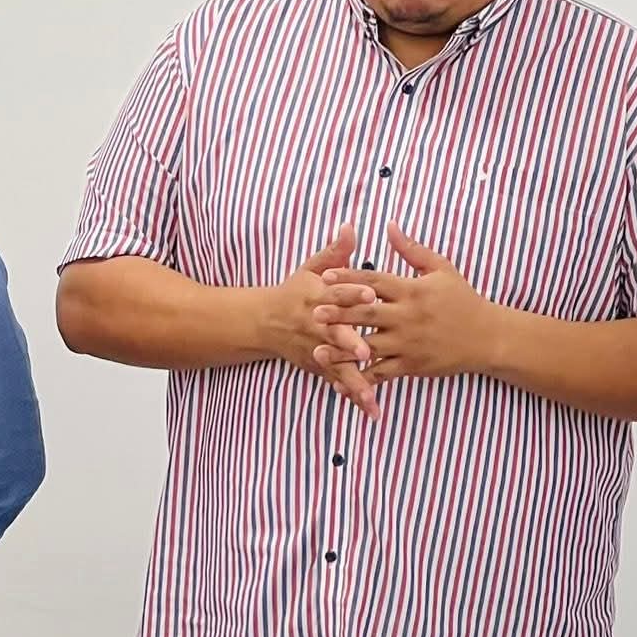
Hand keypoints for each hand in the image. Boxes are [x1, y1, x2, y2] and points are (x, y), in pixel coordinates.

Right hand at [266, 226, 378, 417]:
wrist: (263, 322)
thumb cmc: (295, 292)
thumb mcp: (312, 269)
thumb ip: (336, 252)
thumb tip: (352, 227)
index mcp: (318, 296)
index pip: (337, 292)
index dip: (352, 291)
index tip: (371, 292)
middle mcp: (317, 324)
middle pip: (334, 333)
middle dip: (349, 342)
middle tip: (366, 349)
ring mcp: (317, 349)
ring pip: (336, 365)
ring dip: (353, 379)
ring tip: (372, 394)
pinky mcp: (319, 367)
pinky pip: (338, 382)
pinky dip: (353, 395)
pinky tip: (371, 409)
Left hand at [317, 226, 502, 385]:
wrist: (487, 337)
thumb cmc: (463, 300)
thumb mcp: (442, 269)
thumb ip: (412, 250)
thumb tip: (390, 226)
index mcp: (412, 291)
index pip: (375, 281)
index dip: (348, 278)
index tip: (325, 276)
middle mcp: (408, 317)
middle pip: (366, 313)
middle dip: (338, 312)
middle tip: (314, 311)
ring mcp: (409, 344)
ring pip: (369, 347)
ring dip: (341, 349)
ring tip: (317, 349)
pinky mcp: (412, 365)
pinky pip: (381, 374)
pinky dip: (360, 379)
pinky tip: (341, 383)